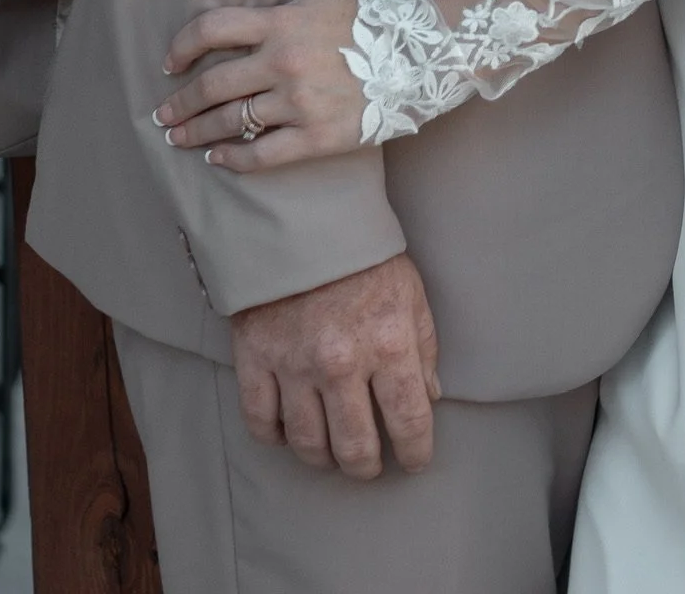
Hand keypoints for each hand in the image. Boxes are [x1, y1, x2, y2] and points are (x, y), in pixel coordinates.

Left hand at [154, 0, 368, 169]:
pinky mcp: (316, 136)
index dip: (182, 46)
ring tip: (179, 139)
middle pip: (213, 85)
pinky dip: (234, 160)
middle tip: (163, 115)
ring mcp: (299, 102)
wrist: (419, 59)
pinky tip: (219, 159)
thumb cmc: (371, 16)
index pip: (213, 29)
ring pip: (232, 123)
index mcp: (282, 23)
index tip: (169, 62)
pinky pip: (262, 154)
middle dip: (181, 103)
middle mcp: (284, 63)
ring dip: (198, 134)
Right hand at [232, 253, 439, 477]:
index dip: (416, 451)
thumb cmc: (363, 256)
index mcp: (388, 343)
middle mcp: (341, 362)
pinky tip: (291, 430)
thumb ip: (423, 348)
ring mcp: (294, 364)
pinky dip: (277, 437)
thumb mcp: (410, 292)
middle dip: (368, 466)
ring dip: (325, 458)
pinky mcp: (255, 359)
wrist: (301, 218)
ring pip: (309, 444)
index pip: (409, 420)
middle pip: (356, 447)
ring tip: (333, 452)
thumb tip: (430, 398)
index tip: (416, 459)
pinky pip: (261, 423)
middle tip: (370, 464)